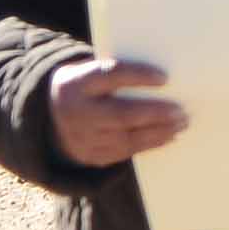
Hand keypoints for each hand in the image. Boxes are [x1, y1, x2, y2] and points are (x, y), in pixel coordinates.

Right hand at [45, 51, 184, 166]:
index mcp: (76, 83)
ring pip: (126, 138)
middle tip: (180, 110)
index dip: (137, 76)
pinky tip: (167, 136)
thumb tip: (162, 79)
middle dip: (155, 113)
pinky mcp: (91, 156)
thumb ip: (116, 75)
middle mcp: (77, 112)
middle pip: (121, 114)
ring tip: (180, 124)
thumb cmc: (84, 88)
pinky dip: (149, 144)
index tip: (164, 78)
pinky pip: (124, 152)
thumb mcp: (88, 73)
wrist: (48, 116)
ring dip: (158, 132)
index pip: (109, 76)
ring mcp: (82, 138)